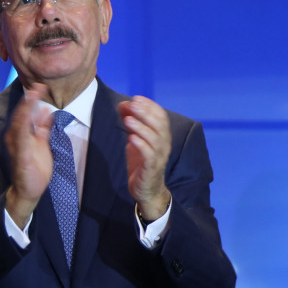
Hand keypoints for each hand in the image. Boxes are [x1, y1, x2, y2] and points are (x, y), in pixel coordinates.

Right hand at [5, 83, 54, 226]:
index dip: (32, 99)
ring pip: (20, 124)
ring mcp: (17, 146)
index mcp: (22, 134)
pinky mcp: (21, 156)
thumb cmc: (34, 167)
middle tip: (37, 86)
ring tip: (32, 96)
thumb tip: (47, 111)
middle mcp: (16, 137)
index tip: (40, 86)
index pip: (26, 113)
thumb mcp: (41, 143)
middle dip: (29, 100)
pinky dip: (24, 127)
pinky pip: (21, 139)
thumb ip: (43, 127)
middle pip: (22, 115)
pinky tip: (28, 117)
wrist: (29, 190)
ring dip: (26, 109)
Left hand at [118, 96, 172, 220]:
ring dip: (141, 127)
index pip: (161, 116)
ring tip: (128, 119)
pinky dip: (141, 144)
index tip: (136, 98)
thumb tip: (123, 105)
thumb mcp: (135, 139)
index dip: (150, 105)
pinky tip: (131, 138)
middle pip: (159, 124)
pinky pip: (149, 154)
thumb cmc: (141, 163)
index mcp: (162, 136)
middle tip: (132, 104)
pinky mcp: (152, 168)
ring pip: (155, 138)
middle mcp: (164, 144)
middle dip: (145, 112)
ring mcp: (159, 156)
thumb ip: (131, 123)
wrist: (146, 189)